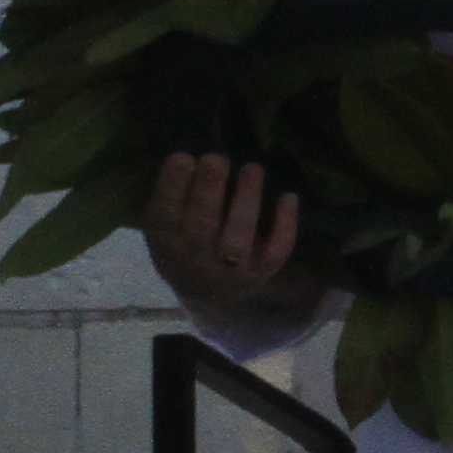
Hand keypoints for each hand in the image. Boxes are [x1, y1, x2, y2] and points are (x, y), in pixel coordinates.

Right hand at [143, 153, 324, 325]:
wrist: (208, 296)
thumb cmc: (183, 246)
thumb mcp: (165, 228)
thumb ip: (172, 199)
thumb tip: (190, 156)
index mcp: (166, 246)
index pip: (164, 217)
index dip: (173, 188)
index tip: (183, 157)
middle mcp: (194, 262)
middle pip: (201, 226)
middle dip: (208, 190)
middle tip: (216, 158)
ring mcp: (229, 271)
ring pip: (239, 238)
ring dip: (246, 201)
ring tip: (252, 167)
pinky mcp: (260, 274)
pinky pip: (275, 252)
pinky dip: (285, 226)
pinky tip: (288, 196)